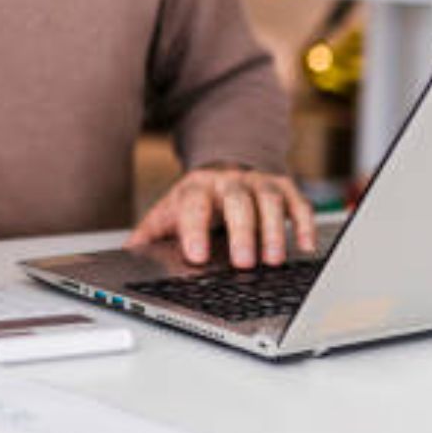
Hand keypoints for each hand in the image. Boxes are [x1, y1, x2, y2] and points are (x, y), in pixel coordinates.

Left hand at [126, 164, 316, 267]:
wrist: (223, 168)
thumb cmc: (195, 202)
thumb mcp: (168, 213)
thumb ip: (150, 234)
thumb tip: (126, 256)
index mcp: (196, 189)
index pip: (194, 205)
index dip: (195, 229)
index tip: (197, 255)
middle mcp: (229, 183)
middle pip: (237, 201)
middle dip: (242, 232)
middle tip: (243, 264)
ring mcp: (259, 184)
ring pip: (270, 200)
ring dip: (274, 231)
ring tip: (273, 261)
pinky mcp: (284, 188)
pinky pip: (298, 203)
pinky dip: (304, 224)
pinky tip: (305, 247)